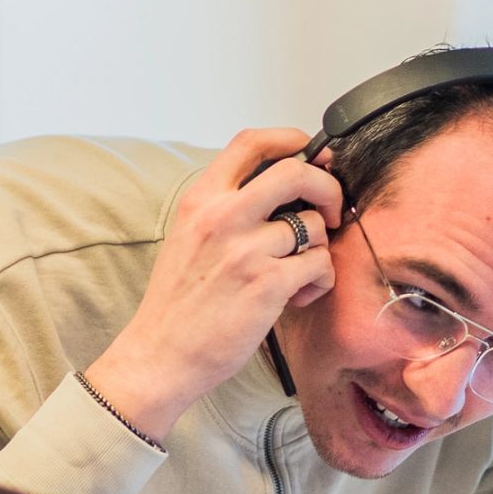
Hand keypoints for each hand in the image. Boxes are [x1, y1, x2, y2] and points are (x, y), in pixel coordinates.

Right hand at [86, 129, 344, 442]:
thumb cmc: (179, 302)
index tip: (312, 151)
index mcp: (201, 199)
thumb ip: (227, 207)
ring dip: (318, 250)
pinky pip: (319, 265)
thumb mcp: (189, 236)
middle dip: (327, 187)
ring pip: (314, 226)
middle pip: (296, 172)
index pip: (251, 143)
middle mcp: (222, 216)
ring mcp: (245, 249)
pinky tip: (298, 296)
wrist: (161, 354)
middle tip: (330, 211)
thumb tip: (284, 188)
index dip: (291, 139)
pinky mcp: (267, 284)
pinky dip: (319, 281)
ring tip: (299, 275)